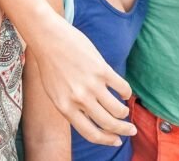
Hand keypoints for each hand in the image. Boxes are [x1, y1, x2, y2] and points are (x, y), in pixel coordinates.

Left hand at [30, 16, 135, 145]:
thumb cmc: (49, 64)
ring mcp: (91, 85)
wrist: (47, 37)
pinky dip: (126, 93)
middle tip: (131, 130)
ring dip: (124, 112)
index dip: (106, 140)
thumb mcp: (54, 92)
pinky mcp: (102, 69)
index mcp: (65, 107)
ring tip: (124, 110)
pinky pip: (122, 88)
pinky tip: (124, 92)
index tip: (116, 141)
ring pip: (118, 109)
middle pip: (108, 124)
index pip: (91, 133)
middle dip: (123, 130)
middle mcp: (79, 99)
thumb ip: (70, 107)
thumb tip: (90, 120)